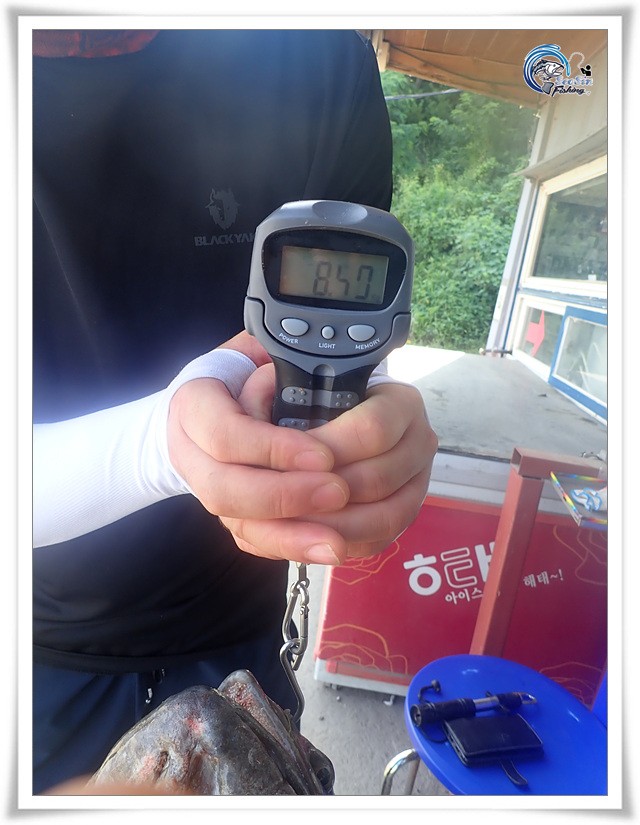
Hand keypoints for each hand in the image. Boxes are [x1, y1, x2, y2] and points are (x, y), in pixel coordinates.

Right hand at [167, 333, 351, 564]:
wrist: (202, 409)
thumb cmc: (237, 374)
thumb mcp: (252, 352)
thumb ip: (275, 359)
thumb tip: (316, 369)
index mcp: (193, 404)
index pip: (225, 434)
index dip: (273, 448)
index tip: (324, 454)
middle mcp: (189, 453)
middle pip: (224, 489)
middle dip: (285, 495)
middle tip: (339, 492)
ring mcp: (205, 488)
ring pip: (237, 522)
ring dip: (290, 534)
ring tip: (338, 539)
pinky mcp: (226, 513)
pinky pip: (253, 541)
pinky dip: (291, 547)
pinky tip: (327, 549)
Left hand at [238, 363, 437, 559]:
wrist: (336, 422)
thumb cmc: (313, 400)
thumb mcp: (293, 386)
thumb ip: (272, 397)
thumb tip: (252, 419)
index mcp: (399, 401)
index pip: (372, 430)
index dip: (331, 450)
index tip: (294, 461)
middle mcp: (418, 441)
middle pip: (377, 479)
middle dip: (324, 495)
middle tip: (278, 503)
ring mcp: (417, 481)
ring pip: (384, 517)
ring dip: (331, 526)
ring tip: (287, 526)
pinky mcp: (404, 514)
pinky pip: (380, 540)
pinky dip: (342, 543)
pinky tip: (307, 540)